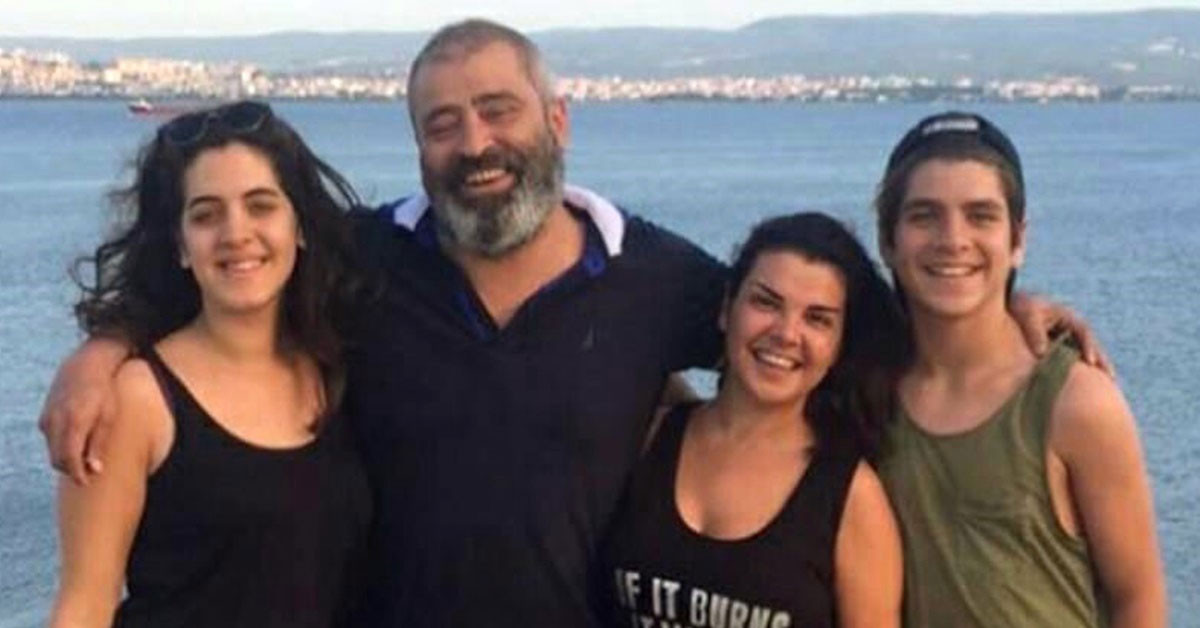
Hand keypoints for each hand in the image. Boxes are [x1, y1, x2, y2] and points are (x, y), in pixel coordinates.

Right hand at [38, 338, 128, 483]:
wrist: (84, 367)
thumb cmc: (104, 392)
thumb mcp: (109, 417)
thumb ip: (99, 443)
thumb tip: (95, 469)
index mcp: (75, 422)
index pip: (70, 458)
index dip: (77, 475)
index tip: (87, 483)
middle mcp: (56, 422)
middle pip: (58, 459)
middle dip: (72, 470)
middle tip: (89, 474)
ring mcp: (47, 419)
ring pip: (53, 451)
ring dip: (66, 460)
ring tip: (86, 459)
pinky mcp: (44, 418)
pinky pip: (51, 440)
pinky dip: (61, 447)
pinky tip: (77, 444)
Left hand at [1010, 291, 1113, 376]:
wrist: (1011, 307)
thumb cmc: (1021, 307)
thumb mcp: (1028, 315)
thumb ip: (1035, 331)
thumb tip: (1041, 353)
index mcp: (1067, 316)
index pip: (1083, 331)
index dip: (1088, 346)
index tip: (1090, 362)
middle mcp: (1071, 328)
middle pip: (1090, 344)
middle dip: (1100, 360)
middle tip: (1111, 378)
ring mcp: (1067, 338)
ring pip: (1084, 353)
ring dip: (1094, 368)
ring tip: (1107, 386)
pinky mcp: (1060, 348)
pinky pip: (1073, 360)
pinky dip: (1080, 371)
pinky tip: (1085, 387)